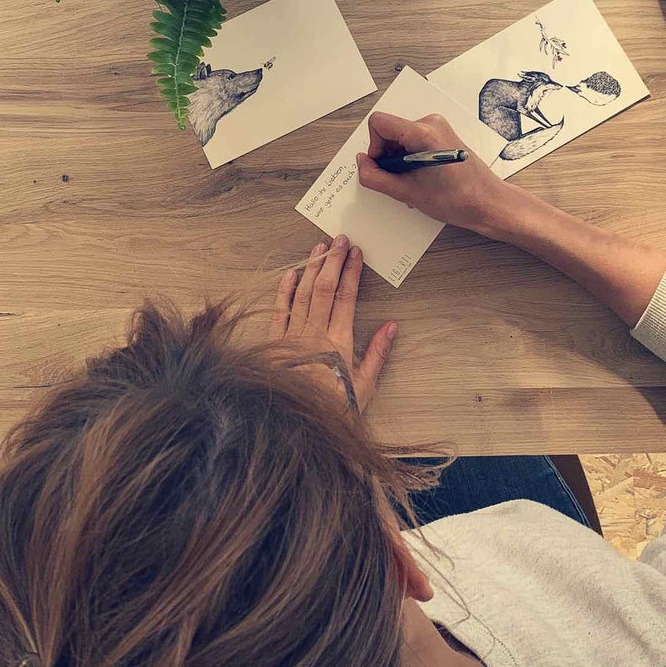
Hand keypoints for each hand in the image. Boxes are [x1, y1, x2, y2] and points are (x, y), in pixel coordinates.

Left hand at [270, 236, 396, 412]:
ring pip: (301, 294)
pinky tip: (289, 273)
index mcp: (338, 343)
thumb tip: (392, 326)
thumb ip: (377, 354)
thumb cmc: (333, 409)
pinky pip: (278, 311)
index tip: (356, 253)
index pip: (346, 298)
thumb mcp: (363, 387)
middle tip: (340, 239)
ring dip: (311, 269)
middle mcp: (313, 334)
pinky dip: (284, 291)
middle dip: (332, 261)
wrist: (292, 427)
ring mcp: (291, 337)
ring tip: (319, 247)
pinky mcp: (273, 344)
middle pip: (323, 289)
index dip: (351, 272)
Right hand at [356, 111, 517, 236]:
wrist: (487, 202)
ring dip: (400, 162)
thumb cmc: (458, 199)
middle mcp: (431, 123)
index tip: (384, 167)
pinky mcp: (443, 135)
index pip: (379, 123)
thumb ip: (376, 177)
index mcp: (423, 133)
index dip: (374, 148)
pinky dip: (411, 159)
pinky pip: (414, 141)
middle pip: (389, 132)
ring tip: (415, 183)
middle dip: (389, 158)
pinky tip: (422, 178)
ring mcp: (439, 127)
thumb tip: (362, 163)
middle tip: (402, 182)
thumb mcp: (408, 192)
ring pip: (400, 138)